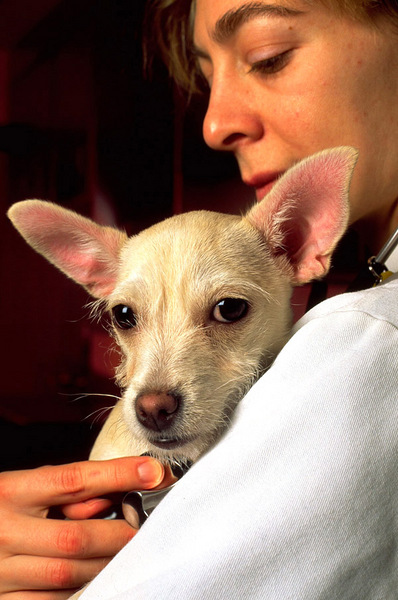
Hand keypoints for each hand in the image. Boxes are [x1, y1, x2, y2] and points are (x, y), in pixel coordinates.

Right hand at [0, 457, 164, 598]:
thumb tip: (118, 491)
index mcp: (12, 492)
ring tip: (123, 554)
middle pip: (76, 537)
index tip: (152, 472)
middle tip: (143, 531)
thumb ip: (68, 490)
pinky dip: (80, 589)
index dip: (117, 475)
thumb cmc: (1, 508)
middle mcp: (5, 531)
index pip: (73, 480)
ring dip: (104, 565)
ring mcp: (1, 571)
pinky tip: (93, 576)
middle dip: (118, 535)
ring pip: (68, 576)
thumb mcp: (27, 487)